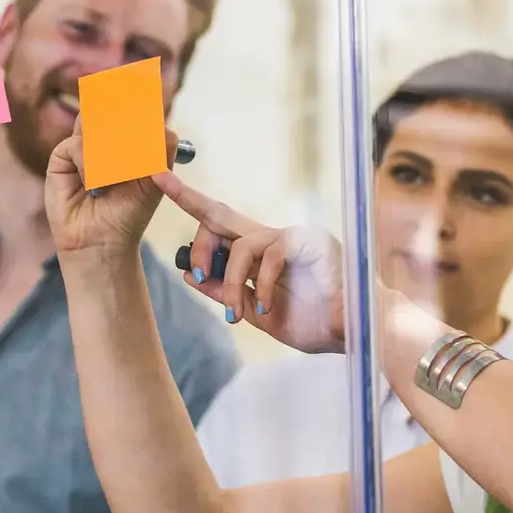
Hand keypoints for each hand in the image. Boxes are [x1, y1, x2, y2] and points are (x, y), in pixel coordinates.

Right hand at [44, 116, 179, 256]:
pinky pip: (76, 145)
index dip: (135, 104)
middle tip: (131, 131)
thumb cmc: (129, 213)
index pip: (129, 112)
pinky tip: (94, 185)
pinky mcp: (61, 158)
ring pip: (93, 126)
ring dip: (108, 148)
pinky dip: (90, 164)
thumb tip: (166, 127)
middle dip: (121, 120)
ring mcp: (81, 147)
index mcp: (125, 142)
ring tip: (117, 174)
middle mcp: (102, 140)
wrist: (104, 240)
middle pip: (108, 112)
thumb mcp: (154, 182)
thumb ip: (162, 152)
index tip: (145, 97)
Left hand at [154, 169, 345, 354]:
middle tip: (185, 257)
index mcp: (261, 251)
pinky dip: (261, 285)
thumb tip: (190, 274)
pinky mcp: (308, 242)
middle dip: (191, 208)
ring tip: (236, 314)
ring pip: (241, 245)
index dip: (188, 201)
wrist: (354, 334)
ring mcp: (292, 235)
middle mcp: (273, 236)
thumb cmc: (312, 323)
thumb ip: (227, 293)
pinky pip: (269, 256)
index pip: (219, 222)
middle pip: (221, 215)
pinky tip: (264, 307)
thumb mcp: (257, 312)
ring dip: (231, 283)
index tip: (158, 178)